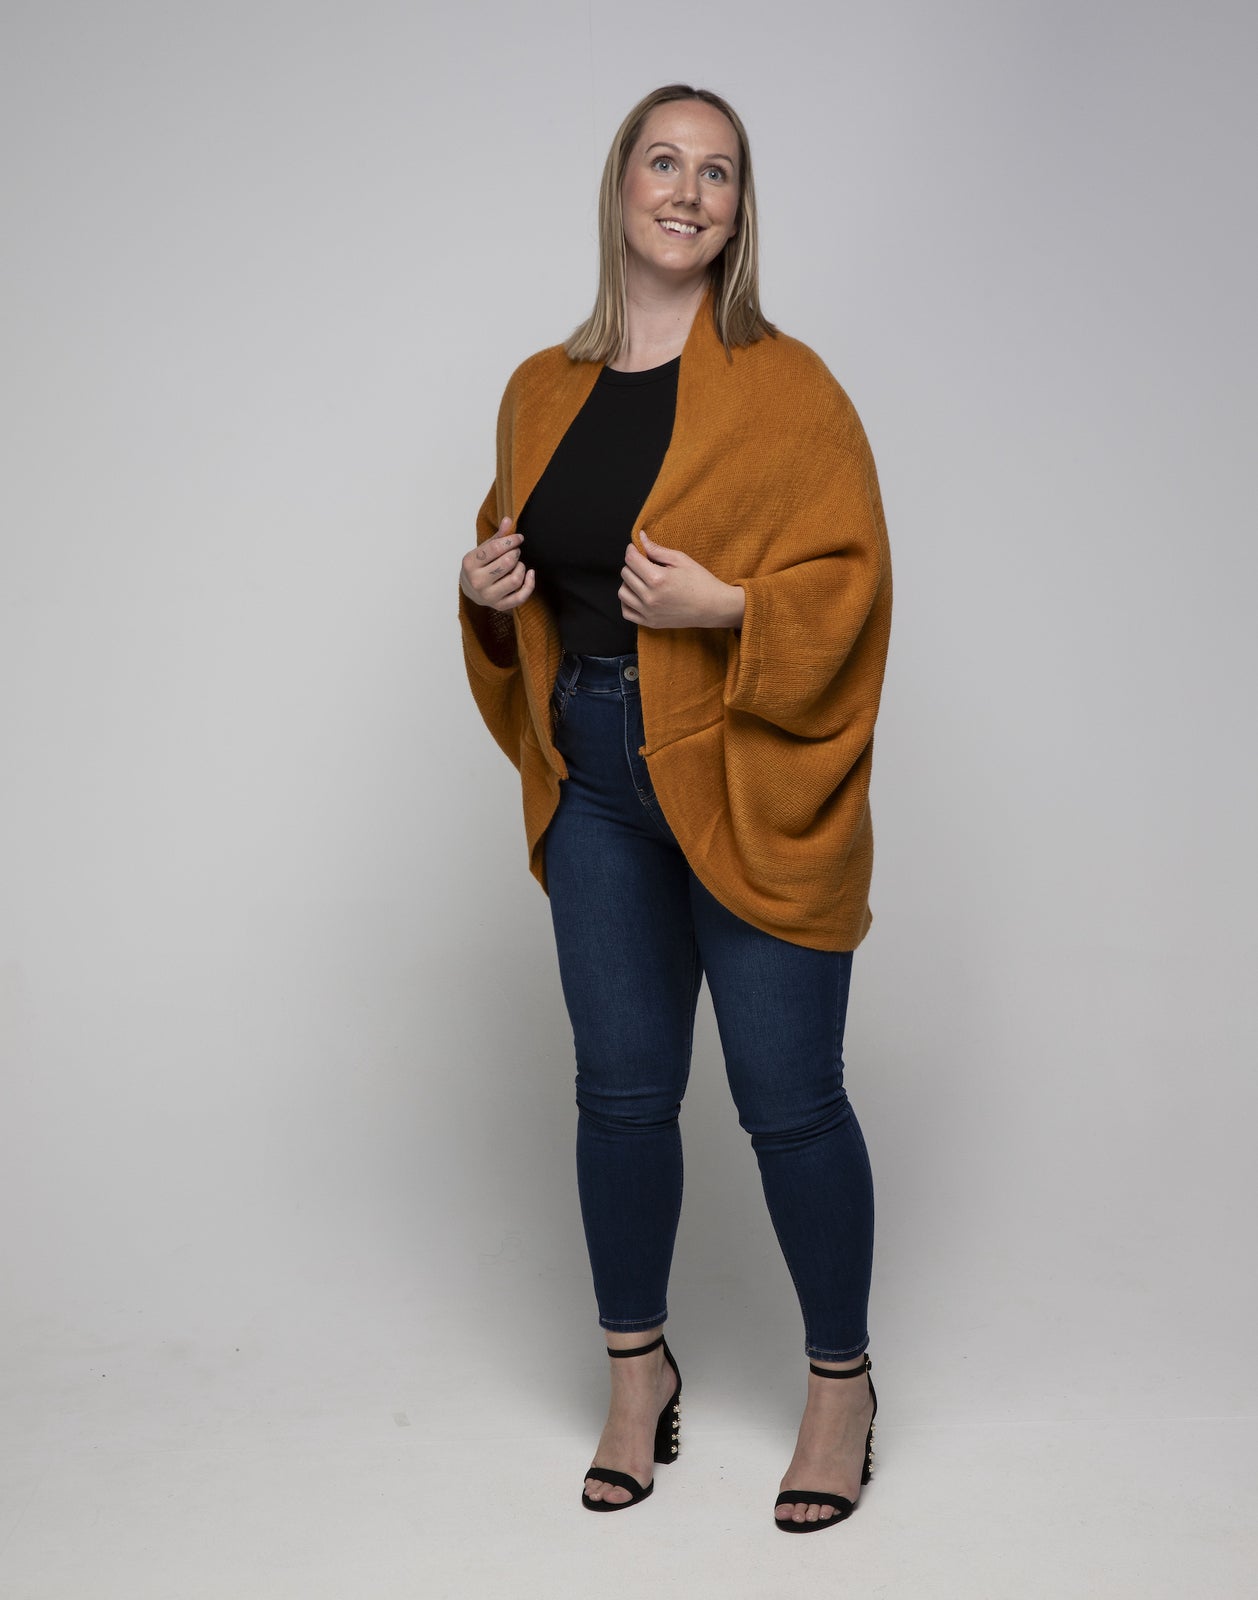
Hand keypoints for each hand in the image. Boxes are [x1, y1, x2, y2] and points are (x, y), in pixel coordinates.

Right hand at [460, 517, 535, 612]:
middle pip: (507, 563)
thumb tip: (508, 519)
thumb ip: (497, 536)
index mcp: (470, 563)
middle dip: (515, 554)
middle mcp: (477, 581)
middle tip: (515, 552)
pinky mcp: (499, 606)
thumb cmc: (479, 566)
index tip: (518, 538)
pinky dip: (530, 584)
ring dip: (521, 567)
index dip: (511, 540)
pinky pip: (521, 596)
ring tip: (518, 564)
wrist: (470, 590)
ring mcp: (488, 596)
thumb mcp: (483, 549)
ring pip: (515, 580)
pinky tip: (530, 574)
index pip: (496, 548)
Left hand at [619, 531, 744, 630]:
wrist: (713, 607)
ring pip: (622, 592)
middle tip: (645, 563)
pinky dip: (628, 601)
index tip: (636, 548)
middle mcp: (650, 597)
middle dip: (632, 565)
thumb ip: (657, 550)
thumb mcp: (681, 560)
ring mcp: (649, 612)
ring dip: (629, 582)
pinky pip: (626, 612)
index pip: (631, 560)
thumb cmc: (700, 581)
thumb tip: (640, 538)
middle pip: (625, 574)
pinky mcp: (650, 622)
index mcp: (657, 579)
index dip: (632, 550)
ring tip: (642, 579)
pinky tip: (639, 594)